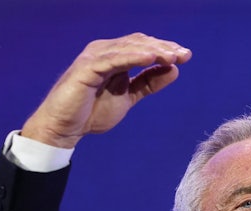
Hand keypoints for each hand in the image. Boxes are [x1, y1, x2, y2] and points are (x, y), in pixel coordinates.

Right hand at [21, 33, 191, 147]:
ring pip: (128, 48)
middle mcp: (104, 52)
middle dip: (163, 47)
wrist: (64, 128)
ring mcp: (94, 58)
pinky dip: (132, 57)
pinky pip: (113, 59)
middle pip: (138, 42)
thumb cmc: (91, 112)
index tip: (186, 56)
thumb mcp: (128, 96)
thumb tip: (174, 70)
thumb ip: (148, 83)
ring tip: (172, 56)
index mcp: (114, 57)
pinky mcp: (86, 68)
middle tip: (184, 54)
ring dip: (152, 50)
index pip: (143, 46)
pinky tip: (150, 58)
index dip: (165, 48)